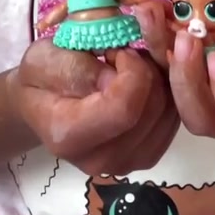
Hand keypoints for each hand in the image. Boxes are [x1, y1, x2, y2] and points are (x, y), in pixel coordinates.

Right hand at [9, 39, 178, 175]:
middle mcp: (100, 160)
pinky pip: (174, 118)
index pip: (123, 109)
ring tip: (132, 67)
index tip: (119, 51)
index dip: (132, 70)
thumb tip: (113, 77)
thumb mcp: (43, 58)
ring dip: (161, 78)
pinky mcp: (147, 157)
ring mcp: (127, 163)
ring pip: (169, 112)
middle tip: (126, 53)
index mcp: (69, 136)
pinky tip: (144, 81)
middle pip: (152, 108)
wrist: (41, 106)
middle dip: (148, 69)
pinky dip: (168, 92)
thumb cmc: (40, 78)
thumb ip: (74, 66)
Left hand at [168, 5, 214, 139]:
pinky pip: (166, 74)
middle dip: (188, 78)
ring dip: (164, 59)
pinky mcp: (185, 87)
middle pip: (202, 117)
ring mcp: (205, 107)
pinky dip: (156, 45)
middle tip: (185, 36)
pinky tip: (149, 14)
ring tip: (156, 19)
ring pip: (177, 99)